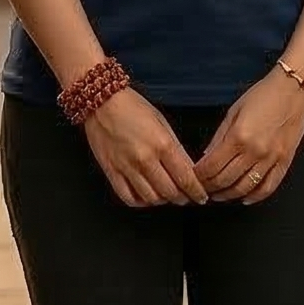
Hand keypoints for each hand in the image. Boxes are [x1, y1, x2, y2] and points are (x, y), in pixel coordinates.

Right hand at [83, 89, 208, 207]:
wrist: (102, 102)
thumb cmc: (132, 107)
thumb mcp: (163, 122)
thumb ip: (176, 148)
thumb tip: (189, 169)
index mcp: (162, 144)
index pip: (186, 178)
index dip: (197, 192)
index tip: (201, 196)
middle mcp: (145, 159)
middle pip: (170, 192)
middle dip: (183, 198)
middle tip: (186, 197)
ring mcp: (127, 168)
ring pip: (151, 198)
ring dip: (163, 201)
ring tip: (167, 196)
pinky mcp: (112, 172)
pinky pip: (128, 198)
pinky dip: (140, 202)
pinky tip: (146, 197)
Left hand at [196, 70, 303, 204]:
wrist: (294, 89)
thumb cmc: (264, 95)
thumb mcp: (233, 112)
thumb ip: (219, 137)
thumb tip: (206, 157)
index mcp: (238, 137)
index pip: (211, 167)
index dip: (199, 176)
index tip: (194, 178)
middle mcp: (254, 151)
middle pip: (225, 181)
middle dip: (210, 188)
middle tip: (203, 189)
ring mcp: (271, 159)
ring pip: (244, 188)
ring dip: (228, 195)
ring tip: (219, 195)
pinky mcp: (284, 162)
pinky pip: (268, 187)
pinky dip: (255, 197)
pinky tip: (245, 198)